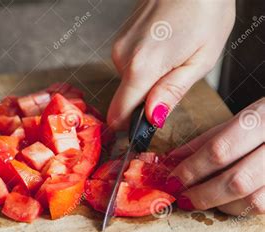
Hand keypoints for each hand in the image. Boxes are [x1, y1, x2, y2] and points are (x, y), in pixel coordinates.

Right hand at [107, 0, 234, 129]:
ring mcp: (119, 45)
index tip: (148, 125)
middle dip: (148, 98)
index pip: (119, 115)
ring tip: (174, 54)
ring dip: (149, 78)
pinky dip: (145, 63)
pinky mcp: (121, 38)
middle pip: (126, 98)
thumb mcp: (201, 59)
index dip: (132, 126)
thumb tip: (153, 119)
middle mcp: (122, 57)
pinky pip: (129, 64)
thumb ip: (172, 93)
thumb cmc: (206, 10)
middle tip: (175, 76)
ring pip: (129, 81)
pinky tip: (165, 45)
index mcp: (142, 67)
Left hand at [166, 98, 264, 215]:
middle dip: (203, 194)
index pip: (220, 149)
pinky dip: (242, 208)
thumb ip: (207, 140)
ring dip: (221, 205)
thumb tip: (171, 161)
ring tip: (202, 200)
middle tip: (182, 198)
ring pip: (254, 200)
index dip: (192, 169)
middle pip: (237, 180)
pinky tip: (227, 203)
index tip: (172, 180)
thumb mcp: (244, 117)